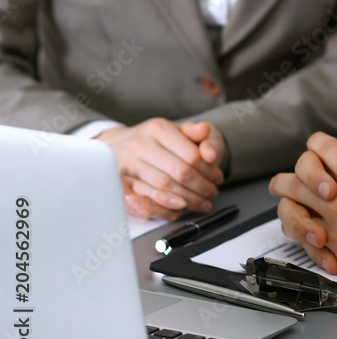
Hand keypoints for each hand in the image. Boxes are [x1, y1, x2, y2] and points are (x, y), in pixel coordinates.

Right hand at [97, 118, 224, 220]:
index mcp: (158, 129)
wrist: (116, 144)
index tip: (218, 178)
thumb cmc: (152, 139)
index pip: (191, 155)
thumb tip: (209, 144)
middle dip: (201, 188)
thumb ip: (197, 134)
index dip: (209, 171)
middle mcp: (140, 145)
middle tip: (212, 194)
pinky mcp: (120, 184)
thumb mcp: (176, 129)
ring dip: (187, 201)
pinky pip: (144, 202)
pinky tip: (178, 209)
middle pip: (178, 174)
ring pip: (163, 189)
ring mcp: (127, 165)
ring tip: (201, 203)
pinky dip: (164, 209)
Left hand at [269, 132, 336, 288]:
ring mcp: (333, 229)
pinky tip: (312, 238)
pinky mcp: (336, 253)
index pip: (321, 147)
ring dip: (287, 208)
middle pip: (295, 181)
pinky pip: (307, 246)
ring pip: (292, 214)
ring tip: (287, 206)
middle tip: (285, 181)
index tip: (322, 148)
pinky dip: (305, 242)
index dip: (320, 143)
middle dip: (288, 177)